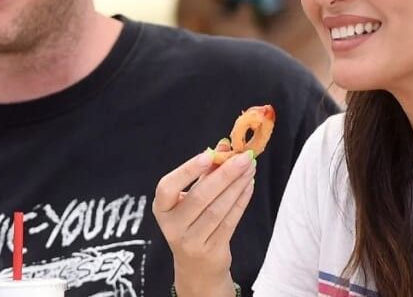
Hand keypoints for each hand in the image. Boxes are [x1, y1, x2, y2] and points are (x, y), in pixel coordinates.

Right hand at [153, 146, 255, 296]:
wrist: (196, 267)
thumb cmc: (192, 222)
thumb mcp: (192, 196)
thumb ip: (206, 171)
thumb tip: (224, 145)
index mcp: (162, 209)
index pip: (168, 187)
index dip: (187, 170)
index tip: (209, 154)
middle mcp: (172, 226)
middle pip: (200, 197)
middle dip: (225, 174)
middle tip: (244, 157)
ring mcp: (191, 241)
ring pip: (218, 209)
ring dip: (237, 186)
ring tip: (250, 168)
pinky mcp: (211, 250)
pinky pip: (229, 222)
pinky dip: (241, 201)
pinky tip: (249, 186)